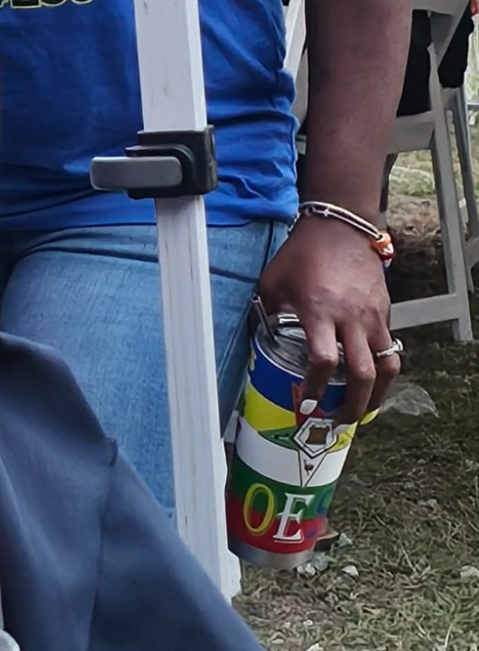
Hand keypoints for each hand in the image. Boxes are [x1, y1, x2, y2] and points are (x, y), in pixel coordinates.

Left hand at [253, 216, 399, 422]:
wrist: (338, 229)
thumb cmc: (300, 256)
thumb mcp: (272, 283)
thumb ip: (266, 313)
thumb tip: (259, 339)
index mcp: (319, 312)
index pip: (322, 362)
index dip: (314, 389)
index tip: (307, 406)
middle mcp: (351, 319)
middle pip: (362, 375)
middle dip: (352, 405)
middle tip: (340, 421)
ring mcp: (373, 317)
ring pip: (387, 367)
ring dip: (376, 395)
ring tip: (361, 410)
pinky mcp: (386, 313)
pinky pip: (390, 349)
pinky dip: (382, 369)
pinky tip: (369, 380)